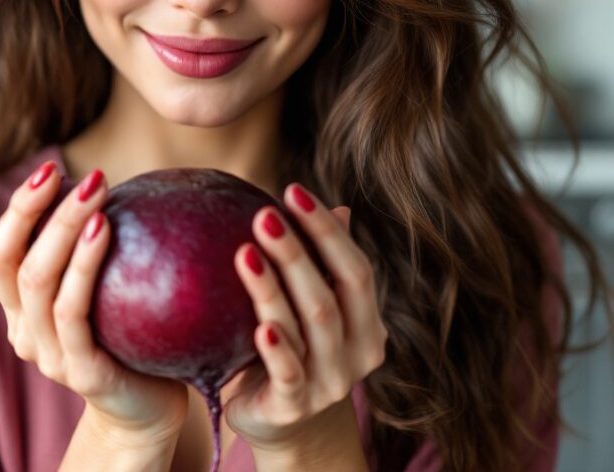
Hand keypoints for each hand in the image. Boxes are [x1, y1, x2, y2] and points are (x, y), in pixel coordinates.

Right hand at [0, 162, 188, 444]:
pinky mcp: (80, 373)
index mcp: (21, 311)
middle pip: (16, 262)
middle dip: (42, 209)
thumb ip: (90, 249)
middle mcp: (24, 333)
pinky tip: (104, 229)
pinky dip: (83, 267)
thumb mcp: (102, 290)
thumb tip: (106, 180)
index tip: (51, 168)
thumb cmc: (130, 337)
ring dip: (63, 228)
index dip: (18, 209)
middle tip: (86, 176)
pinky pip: (73, 313)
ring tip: (95, 191)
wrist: (150, 409)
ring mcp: (49, 356)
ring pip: (39, 282)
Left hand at [223, 183, 388, 454]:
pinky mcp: (294, 406)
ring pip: (308, 327)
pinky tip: (261, 326)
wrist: (281, 423)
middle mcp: (357, 353)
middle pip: (332, 294)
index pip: (356, 268)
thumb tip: (339, 207)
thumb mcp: (311, 308)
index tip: (293, 190)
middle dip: (299, 251)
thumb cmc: (295, 351)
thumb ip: (323, 265)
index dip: (327, 229)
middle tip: (264, 214)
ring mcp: (329, 383)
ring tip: (246, 250)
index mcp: (367, 323)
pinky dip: (277, 348)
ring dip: (275, 287)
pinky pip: (289, 374)